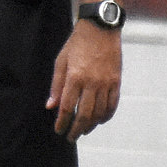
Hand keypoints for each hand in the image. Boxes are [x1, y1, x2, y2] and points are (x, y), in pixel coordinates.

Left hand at [48, 2, 122, 140]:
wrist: (100, 28)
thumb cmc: (77, 43)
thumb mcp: (61, 61)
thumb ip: (56, 85)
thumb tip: (51, 106)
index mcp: (75, 77)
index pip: (67, 107)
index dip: (62, 122)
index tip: (58, 130)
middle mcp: (92, 82)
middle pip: (85, 115)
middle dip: (76, 129)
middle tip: (71, 137)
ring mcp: (106, 83)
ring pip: (100, 113)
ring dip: (91, 125)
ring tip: (83, 130)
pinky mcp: (116, 81)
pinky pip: (113, 104)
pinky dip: (106, 116)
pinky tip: (99, 120)